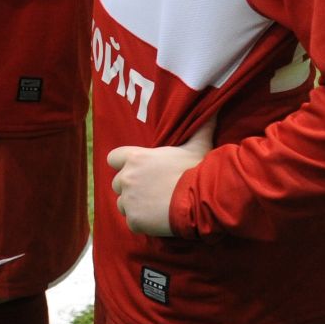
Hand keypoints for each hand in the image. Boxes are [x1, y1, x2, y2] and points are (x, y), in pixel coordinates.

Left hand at [107, 120, 215, 235]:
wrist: (202, 201)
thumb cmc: (197, 171)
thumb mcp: (197, 145)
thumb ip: (198, 127)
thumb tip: (212, 100)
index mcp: (134, 158)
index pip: (113, 158)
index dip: (124, 164)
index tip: (139, 170)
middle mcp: (126, 177)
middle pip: (118, 183)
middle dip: (132, 187)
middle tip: (153, 191)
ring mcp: (128, 200)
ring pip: (123, 204)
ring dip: (135, 205)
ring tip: (156, 206)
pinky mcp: (134, 220)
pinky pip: (132, 222)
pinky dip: (142, 223)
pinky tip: (159, 219)